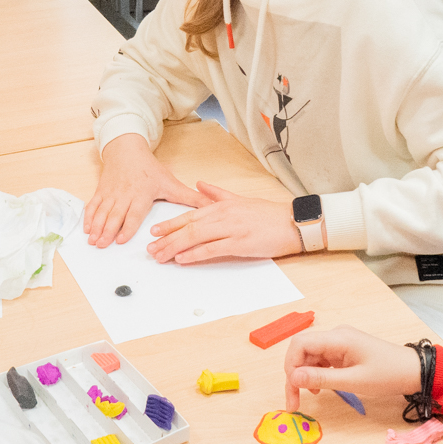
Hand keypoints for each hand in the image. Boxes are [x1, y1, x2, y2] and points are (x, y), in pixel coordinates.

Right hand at [84, 133, 208, 246]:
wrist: (126, 149)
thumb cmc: (148, 168)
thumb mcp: (170, 182)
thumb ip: (189, 197)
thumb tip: (210, 206)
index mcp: (141, 193)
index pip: (133, 213)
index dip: (127, 226)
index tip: (121, 239)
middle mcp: (124, 194)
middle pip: (114, 215)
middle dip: (107, 231)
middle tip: (101, 244)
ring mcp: (111, 193)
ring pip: (102, 212)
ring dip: (97, 227)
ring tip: (92, 240)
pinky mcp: (101, 191)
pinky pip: (93, 205)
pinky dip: (89, 217)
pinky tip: (86, 229)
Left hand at [147, 182, 301, 263]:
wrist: (292, 222)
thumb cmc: (268, 214)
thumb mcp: (240, 199)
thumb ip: (217, 194)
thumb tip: (200, 184)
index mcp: (222, 206)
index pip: (190, 214)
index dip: (170, 223)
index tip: (154, 231)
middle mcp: (223, 215)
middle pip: (188, 226)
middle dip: (167, 238)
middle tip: (151, 248)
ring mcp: (231, 229)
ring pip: (195, 236)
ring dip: (175, 247)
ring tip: (161, 256)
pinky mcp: (240, 243)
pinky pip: (212, 249)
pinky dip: (195, 254)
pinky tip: (182, 259)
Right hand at [283, 325, 422, 411]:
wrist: (413, 371)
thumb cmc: (388, 374)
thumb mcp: (354, 381)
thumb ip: (322, 378)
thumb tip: (293, 377)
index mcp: (338, 338)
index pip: (299, 344)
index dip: (290, 366)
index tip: (293, 389)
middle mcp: (336, 336)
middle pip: (302, 350)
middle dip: (294, 374)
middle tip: (294, 401)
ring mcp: (340, 343)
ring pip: (310, 356)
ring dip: (305, 376)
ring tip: (308, 396)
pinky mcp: (344, 351)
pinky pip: (321, 359)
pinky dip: (316, 374)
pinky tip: (319, 388)